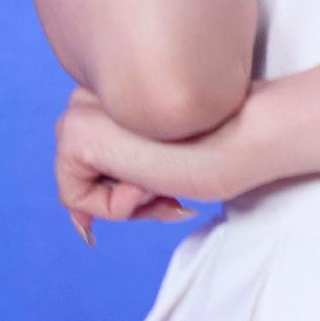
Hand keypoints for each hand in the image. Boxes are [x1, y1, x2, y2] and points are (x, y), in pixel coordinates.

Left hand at [55, 81, 284, 239]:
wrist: (244, 133)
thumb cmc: (222, 147)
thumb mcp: (164, 164)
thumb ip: (125, 177)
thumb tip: (79, 224)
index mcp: (115, 95)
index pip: (104, 162)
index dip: (137, 190)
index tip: (172, 191)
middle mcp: (94, 96)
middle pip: (92, 175)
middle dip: (130, 196)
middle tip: (169, 193)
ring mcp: (82, 111)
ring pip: (84, 186)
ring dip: (126, 199)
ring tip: (162, 183)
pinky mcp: (76, 132)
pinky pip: (75, 198)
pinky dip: (113, 207)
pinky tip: (145, 184)